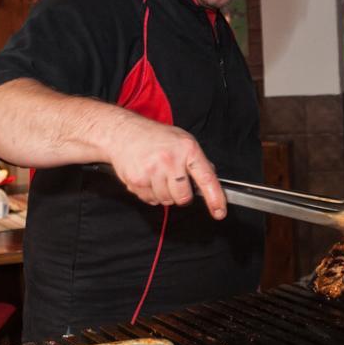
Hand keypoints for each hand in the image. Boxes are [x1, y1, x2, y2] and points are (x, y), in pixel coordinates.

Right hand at [107, 116, 226, 219]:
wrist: (124, 132)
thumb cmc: (155, 137)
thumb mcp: (182, 140)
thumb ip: (197, 161)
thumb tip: (210, 180)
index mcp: (187, 149)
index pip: (206, 178)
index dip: (215, 198)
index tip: (219, 212)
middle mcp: (171, 160)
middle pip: (184, 197)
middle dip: (181, 195)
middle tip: (173, 180)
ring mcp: (152, 171)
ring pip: (166, 201)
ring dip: (164, 193)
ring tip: (157, 174)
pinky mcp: (137, 180)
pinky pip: (151, 200)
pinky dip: (150, 193)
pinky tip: (147, 177)